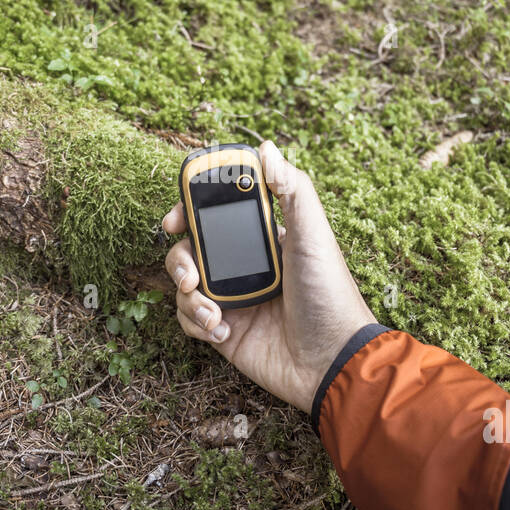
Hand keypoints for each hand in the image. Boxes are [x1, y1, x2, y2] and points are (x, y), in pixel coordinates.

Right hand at [162, 141, 376, 412]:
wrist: (332, 361)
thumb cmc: (329, 294)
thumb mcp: (315, 235)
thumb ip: (292, 189)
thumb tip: (267, 148)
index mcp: (264, 238)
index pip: (216, 213)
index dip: (190, 210)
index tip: (176, 217)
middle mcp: (244, 265)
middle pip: (190, 248)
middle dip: (181, 259)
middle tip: (191, 275)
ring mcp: (233, 298)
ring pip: (184, 285)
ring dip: (189, 297)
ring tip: (212, 312)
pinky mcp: (224, 331)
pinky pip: (189, 320)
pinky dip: (197, 324)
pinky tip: (222, 331)